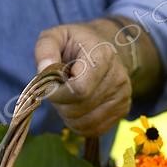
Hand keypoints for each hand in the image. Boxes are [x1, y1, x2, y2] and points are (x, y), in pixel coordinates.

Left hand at [35, 20, 132, 136]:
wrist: (107, 49)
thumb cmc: (77, 44)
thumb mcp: (56, 36)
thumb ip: (46, 49)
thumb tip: (44, 70)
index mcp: (102, 56)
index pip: (79, 90)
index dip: (58, 94)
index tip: (48, 87)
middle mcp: (118, 78)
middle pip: (79, 109)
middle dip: (61, 104)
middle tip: (58, 90)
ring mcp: (122, 97)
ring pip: (85, 123)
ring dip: (69, 115)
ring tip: (68, 97)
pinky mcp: (123, 111)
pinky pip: (93, 130)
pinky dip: (79, 123)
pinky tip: (78, 107)